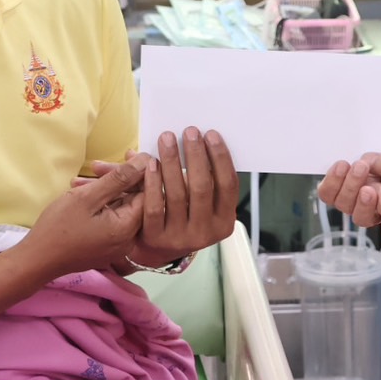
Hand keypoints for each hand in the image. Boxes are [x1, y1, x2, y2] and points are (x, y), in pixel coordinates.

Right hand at [26, 152, 148, 276]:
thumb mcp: (87, 197)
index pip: (147, 193)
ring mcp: (117, 245)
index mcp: (127, 228)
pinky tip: (80, 194)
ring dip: (103, 191)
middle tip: (95, 166)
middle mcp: (128, 239)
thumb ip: (119, 178)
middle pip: (132, 199)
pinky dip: (99, 205)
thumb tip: (146, 160)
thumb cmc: (59, 227)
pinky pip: (110, 219)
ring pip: (118, 208)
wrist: (36, 260)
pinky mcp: (105, 246)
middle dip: (116, 180)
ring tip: (77, 182)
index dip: (138, 172)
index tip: (126, 155)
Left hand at [97, 128, 238, 268]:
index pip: (228, 186)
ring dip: (173, 162)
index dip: (221, 158)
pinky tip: (152, 163)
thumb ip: (201, 174)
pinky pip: (155, 206)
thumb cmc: (183, 213)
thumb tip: (195, 138)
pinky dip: (153, 182)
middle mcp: (206, 232)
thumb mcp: (198, 200)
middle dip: (196, 155)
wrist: (157, 248)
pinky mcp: (156, 238)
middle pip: (202, 187)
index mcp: (224, 221)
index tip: (211, 134)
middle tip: (189, 131)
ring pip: (177, 195)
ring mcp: (181, 237)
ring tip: (167, 139)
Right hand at [317, 124, 380, 227]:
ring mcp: (375, 213)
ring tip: (371, 190)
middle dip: (348, 185)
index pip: (330, 189)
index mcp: (352, 184)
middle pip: (342, 203)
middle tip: (360, 168)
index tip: (342, 164)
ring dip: (362, 204)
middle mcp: (359, 201)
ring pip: (359, 218)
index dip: (331, 180)